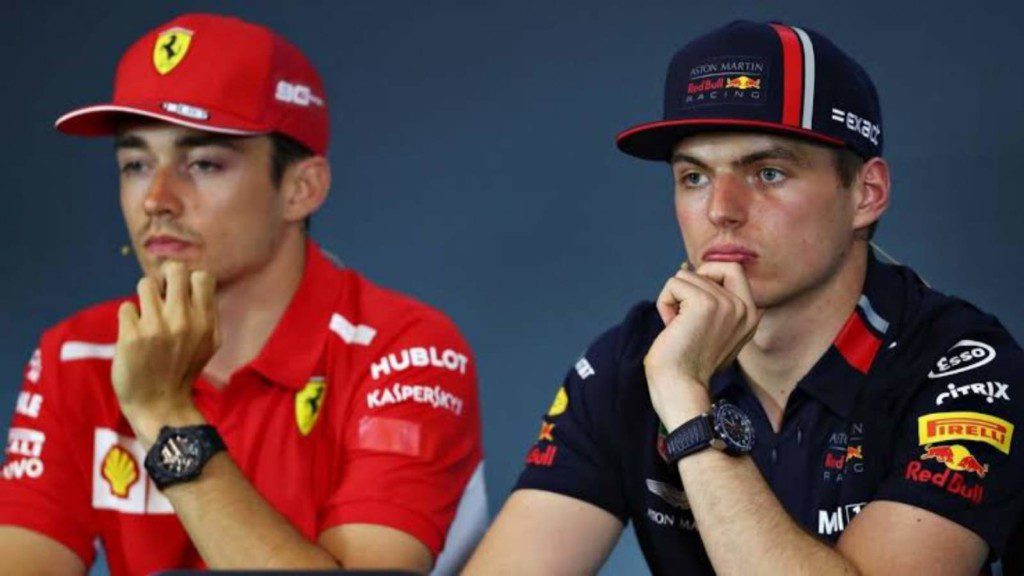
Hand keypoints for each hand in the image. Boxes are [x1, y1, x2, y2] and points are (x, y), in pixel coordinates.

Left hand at [112, 261, 217, 443]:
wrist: (159, 404)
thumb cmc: (183, 370)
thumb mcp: (208, 342)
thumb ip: (206, 313)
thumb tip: (195, 283)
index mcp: (205, 321)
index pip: (202, 276)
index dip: (188, 280)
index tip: (180, 294)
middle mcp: (184, 320)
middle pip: (174, 270)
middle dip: (165, 279)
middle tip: (160, 297)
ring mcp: (156, 327)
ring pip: (146, 284)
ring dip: (144, 298)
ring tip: (145, 316)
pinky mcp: (131, 336)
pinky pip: (126, 308)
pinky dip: (129, 319)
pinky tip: (134, 335)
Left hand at [643, 261, 760, 428]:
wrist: (680, 389)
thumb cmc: (686, 363)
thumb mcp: (708, 328)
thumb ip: (709, 300)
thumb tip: (686, 267)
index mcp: (751, 315)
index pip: (732, 268)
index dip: (706, 276)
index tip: (693, 307)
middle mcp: (745, 308)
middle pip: (709, 267)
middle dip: (688, 288)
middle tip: (685, 317)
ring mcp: (727, 304)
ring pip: (687, 275)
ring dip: (673, 300)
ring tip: (679, 328)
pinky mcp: (705, 304)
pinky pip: (674, 283)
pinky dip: (664, 303)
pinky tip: (671, 327)